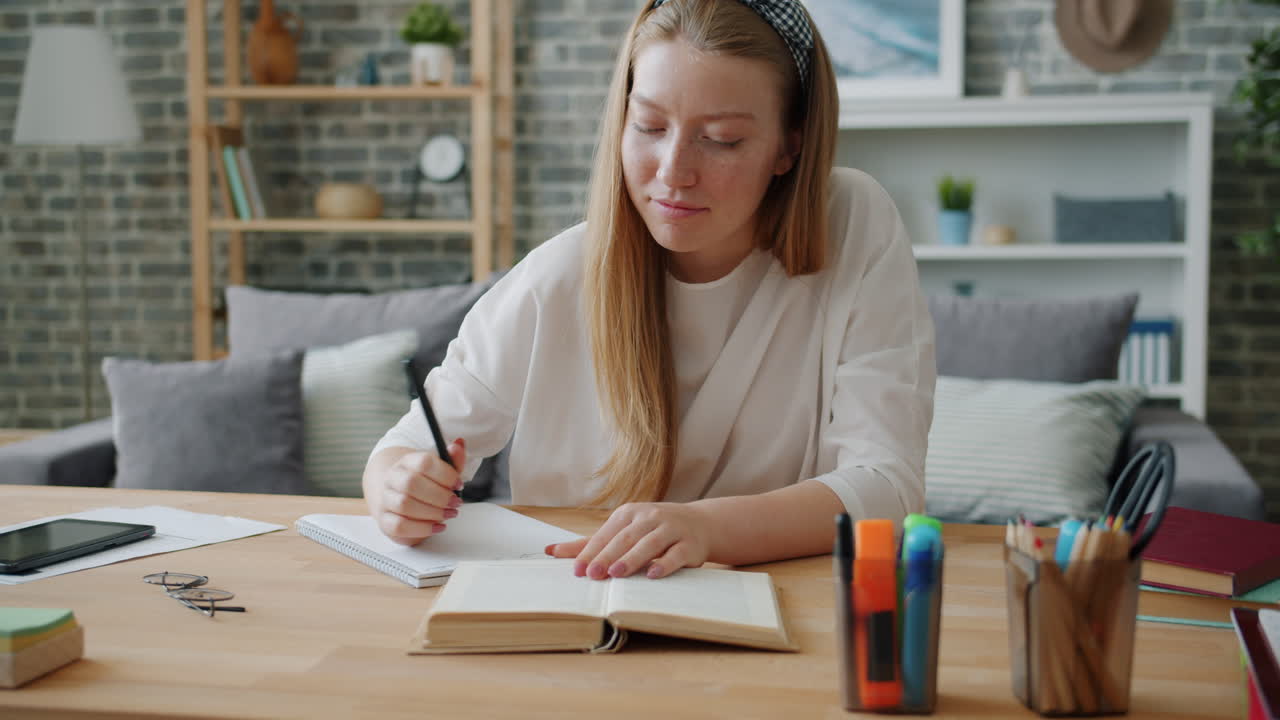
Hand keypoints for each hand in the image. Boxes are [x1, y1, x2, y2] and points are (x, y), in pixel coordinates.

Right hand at [363, 439, 465, 544]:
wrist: (400, 498)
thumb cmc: (426, 485)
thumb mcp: (442, 471)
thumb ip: (453, 461)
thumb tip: (459, 444)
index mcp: (407, 461)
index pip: (423, 462)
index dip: (445, 474)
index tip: (459, 485)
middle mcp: (393, 477)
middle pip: (412, 484)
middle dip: (439, 496)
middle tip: (455, 503)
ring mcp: (386, 499)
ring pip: (404, 505)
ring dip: (433, 512)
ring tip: (449, 514)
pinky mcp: (385, 520)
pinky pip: (399, 526)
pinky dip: (422, 528)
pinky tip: (438, 526)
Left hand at [545, 502, 711, 579]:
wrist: (700, 524)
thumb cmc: (653, 529)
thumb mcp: (623, 530)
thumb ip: (590, 544)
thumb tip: (551, 551)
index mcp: (630, 513)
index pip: (607, 533)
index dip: (592, 551)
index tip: (577, 570)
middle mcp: (650, 517)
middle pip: (625, 538)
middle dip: (607, 556)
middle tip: (592, 574)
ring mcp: (671, 529)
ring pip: (650, 544)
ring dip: (632, 558)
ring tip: (617, 573)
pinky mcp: (689, 545)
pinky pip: (676, 554)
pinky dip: (664, 564)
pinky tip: (652, 574)